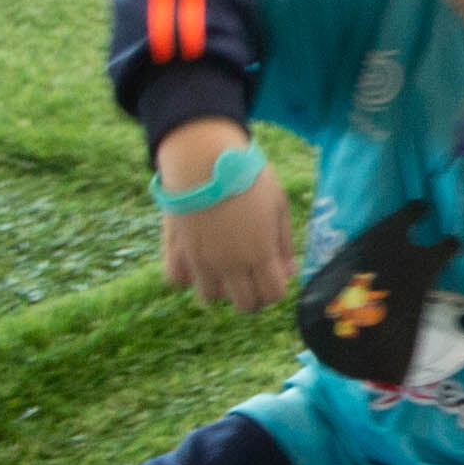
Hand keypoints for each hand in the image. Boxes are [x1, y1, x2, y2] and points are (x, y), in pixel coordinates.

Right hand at [155, 121, 296, 310]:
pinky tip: (197, 259)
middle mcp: (230, 265)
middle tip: (252, 275)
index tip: (274, 274)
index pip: (273, 296)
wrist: (202, 159)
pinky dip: (188, 276)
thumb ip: (283, 243)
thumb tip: (288, 272)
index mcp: (260, 254)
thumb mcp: (278, 205)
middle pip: (245, 305)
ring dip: (220, 288)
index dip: (277, 289)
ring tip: (224, 266)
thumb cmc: (246, 177)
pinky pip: (178, 281)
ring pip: (210, 298)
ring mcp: (200, 260)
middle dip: (253, 295)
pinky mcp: (175, 250)